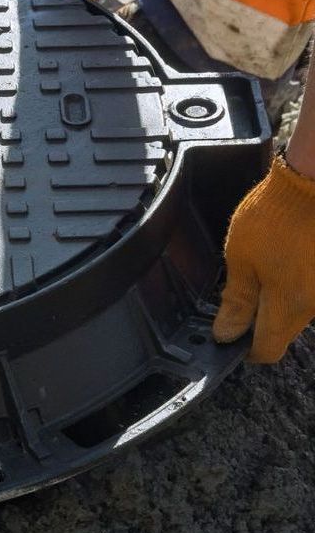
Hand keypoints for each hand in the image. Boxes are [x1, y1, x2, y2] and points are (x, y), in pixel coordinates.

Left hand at [213, 155, 314, 362]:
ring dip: (274, 298)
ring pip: (294, 309)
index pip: (267, 350)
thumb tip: (226, 333)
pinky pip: (306, 289)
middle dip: (257, 321)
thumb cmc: (276, 216)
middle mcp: (313, 306)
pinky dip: (288, 281)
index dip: (244, 349)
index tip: (227, 337)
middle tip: (235, 296)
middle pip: (282, 330)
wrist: (313, 183)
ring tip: (257, 269)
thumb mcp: (240, 258)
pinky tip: (277, 260)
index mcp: (289, 306)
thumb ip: (236, 300)